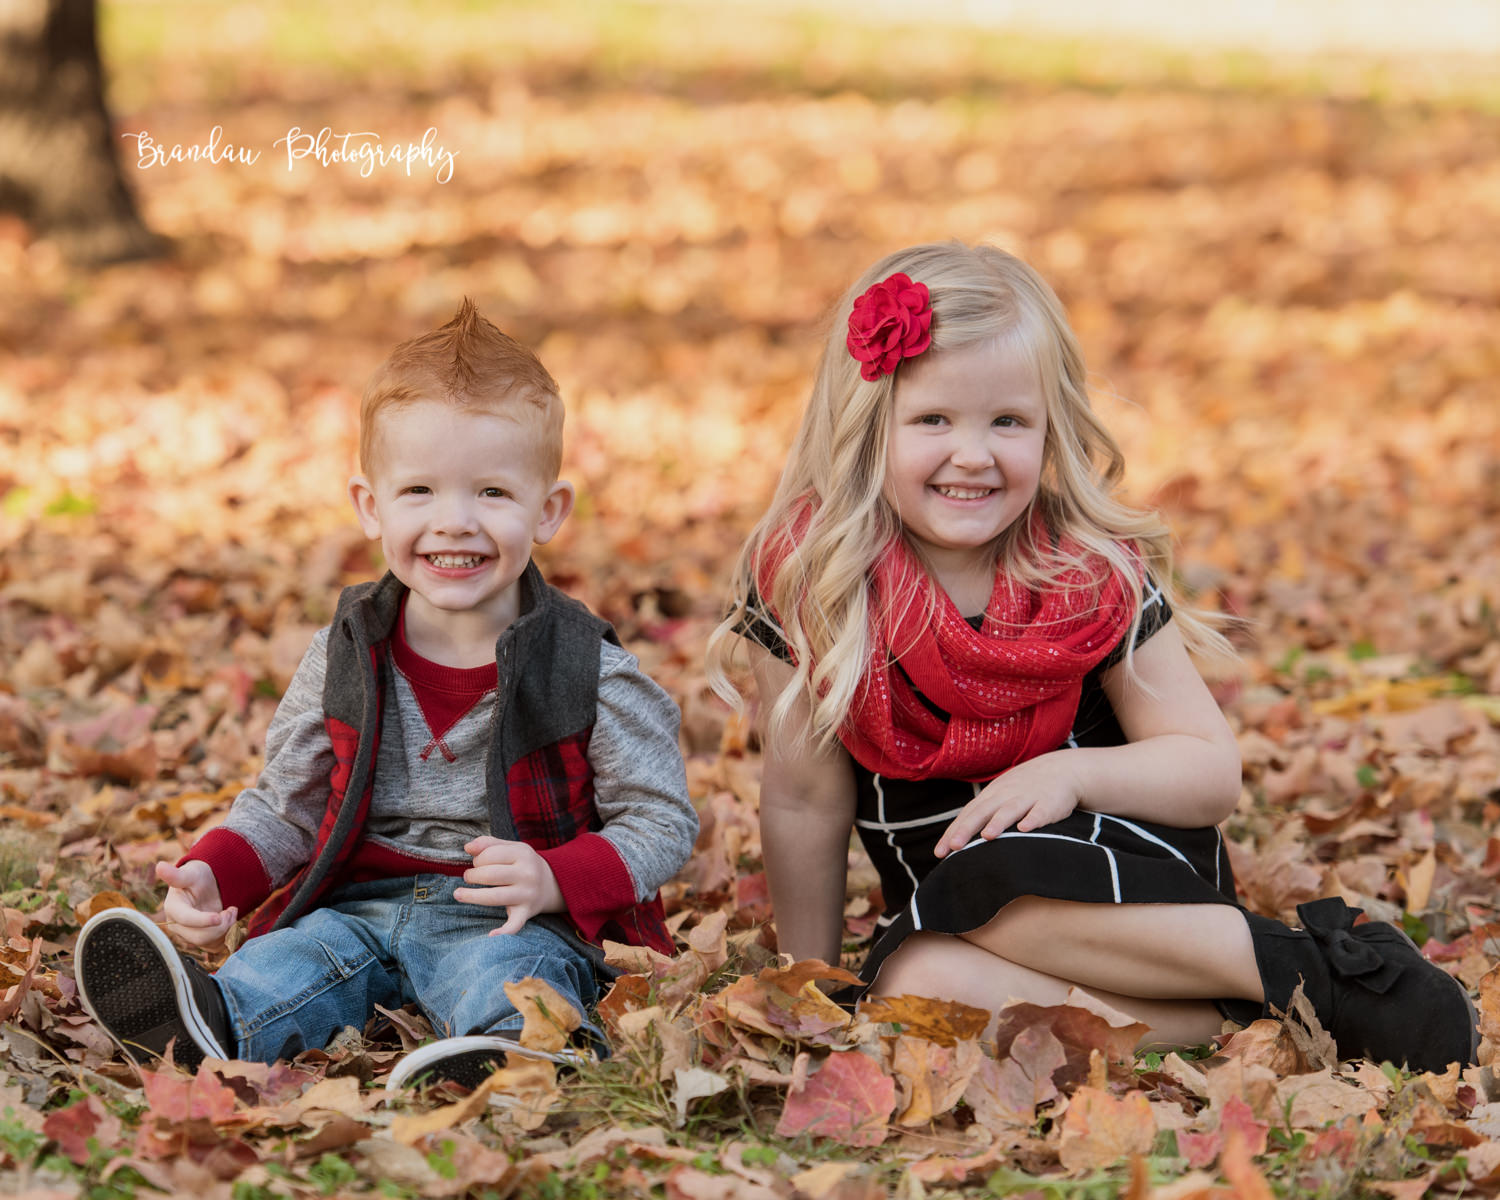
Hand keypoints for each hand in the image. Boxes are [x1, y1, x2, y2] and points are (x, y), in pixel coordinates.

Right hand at [156, 860, 235, 946]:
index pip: (186, 919)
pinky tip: (230, 920)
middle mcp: (177, 925)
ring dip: (226, 929)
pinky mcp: (200, 939)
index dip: (202, 920)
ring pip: (208, 943)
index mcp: (173, 908)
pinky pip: (215, 946)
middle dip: (220, 925)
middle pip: (199, 936)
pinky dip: (227, 935)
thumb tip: (159, 866)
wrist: (205, 885)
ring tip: (231, 911)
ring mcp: (188, 934)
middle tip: (232, 910)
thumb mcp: (189, 873)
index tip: (219, 917)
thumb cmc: (196, 877)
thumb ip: (176, 875)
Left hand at [455, 836, 563, 935]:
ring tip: (458, 894)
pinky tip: (491, 935)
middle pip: (489, 875)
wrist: (553, 884)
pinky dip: (504, 932)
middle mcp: (527, 874)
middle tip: (469, 877)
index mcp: (523, 854)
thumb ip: (489, 843)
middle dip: (471, 876)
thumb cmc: (524, 864)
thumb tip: (467, 847)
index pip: (490, 855)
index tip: (477, 863)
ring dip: (471, 896)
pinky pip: (515, 925)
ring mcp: (527, 895)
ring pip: (493, 897)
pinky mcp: (526, 913)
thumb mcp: (512, 847)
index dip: (477, 859)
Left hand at [933, 752, 1081, 857]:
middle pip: (983, 811)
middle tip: (954, 846)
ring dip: (998, 822)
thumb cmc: (1023, 789)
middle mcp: (1005, 795)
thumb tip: (958, 841)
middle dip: (967, 828)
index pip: (967, 814)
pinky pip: (1040, 811)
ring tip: (987, 836)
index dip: (953, 832)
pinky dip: (1033, 819)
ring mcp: (1027, 797)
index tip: (939, 852)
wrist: (1061, 770)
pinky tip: (1025, 829)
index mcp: (991, 796)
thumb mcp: (1000, 797)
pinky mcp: (1050, 802)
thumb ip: (983, 816)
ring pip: (1010, 809)